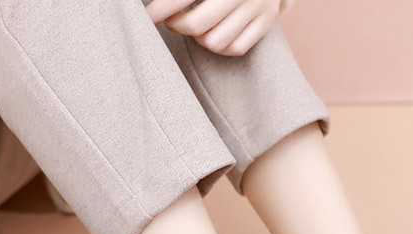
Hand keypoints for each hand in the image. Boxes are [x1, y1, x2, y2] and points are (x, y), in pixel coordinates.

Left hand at [146, 0, 280, 56]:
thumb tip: (152, 6)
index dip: (159, 9)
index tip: (146, 17)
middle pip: (197, 25)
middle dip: (177, 25)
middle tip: (172, 20)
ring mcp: (256, 6)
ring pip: (215, 41)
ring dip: (199, 38)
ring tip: (195, 24)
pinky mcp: (266, 21)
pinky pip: (235, 48)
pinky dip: (221, 46)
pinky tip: (213, 32)